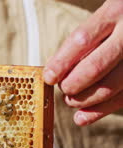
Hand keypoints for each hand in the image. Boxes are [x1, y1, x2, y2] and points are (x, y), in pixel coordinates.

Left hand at [43, 0, 122, 125]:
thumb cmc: (119, 23)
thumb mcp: (101, 21)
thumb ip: (80, 43)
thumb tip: (52, 71)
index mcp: (114, 14)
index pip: (81, 41)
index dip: (61, 63)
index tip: (48, 77)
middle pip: (95, 67)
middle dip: (73, 84)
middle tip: (64, 89)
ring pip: (110, 87)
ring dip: (84, 100)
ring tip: (72, 101)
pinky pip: (122, 98)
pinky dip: (99, 111)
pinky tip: (82, 117)